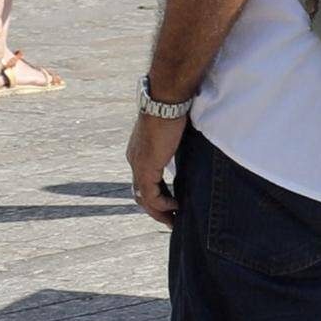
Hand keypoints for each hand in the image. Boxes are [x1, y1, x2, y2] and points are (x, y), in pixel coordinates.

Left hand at [127, 109, 183, 223]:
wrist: (165, 100)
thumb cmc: (171, 107)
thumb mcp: (172, 129)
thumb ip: (174, 140)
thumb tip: (186, 142)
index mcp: (139, 152)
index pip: (144, 180)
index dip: (157, 193)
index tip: (172, 201)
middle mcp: (135, 161)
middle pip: (141, 193)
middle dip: (156, 208)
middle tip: (171, 218)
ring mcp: (138, 166)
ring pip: (144, 198)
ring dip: (158, 211)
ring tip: (173, 219)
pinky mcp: (146, 168)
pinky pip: (151, 195)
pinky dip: (163, 204)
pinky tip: (176, 206)